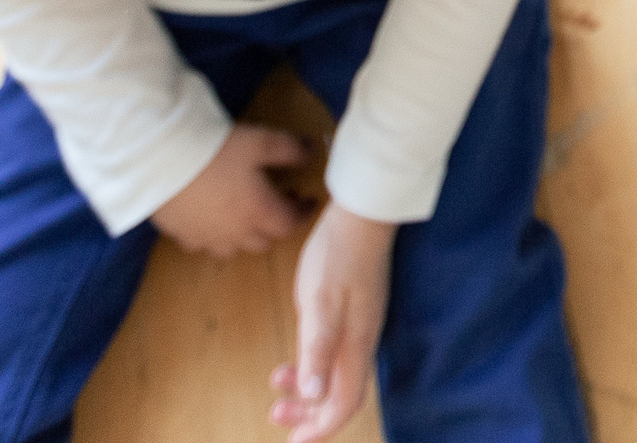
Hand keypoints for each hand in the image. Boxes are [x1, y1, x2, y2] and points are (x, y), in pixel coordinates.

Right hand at [149, 125, 310, 258]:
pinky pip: (203, 244)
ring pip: (233, 248)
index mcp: (260, 212)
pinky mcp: (180, 236)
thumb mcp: (261, 141)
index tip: (308, 201)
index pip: (291, 223)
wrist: (159, 160)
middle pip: (264, 241)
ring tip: (244, 214)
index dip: (303, 212)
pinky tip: (209, 218)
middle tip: (278, 203)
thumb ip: (291, 150)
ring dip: (245, 235)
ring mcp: (207, 238)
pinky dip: (213, 235)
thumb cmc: (217, 150)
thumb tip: (313, 153)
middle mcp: (236, 233)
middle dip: (276, 225)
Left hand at [270, 201, 395, 441]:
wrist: (360, 215)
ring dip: (307, 389)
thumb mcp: (320, 303)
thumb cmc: (338, 256)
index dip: (321, 428)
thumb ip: (318, 349)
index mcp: (355, 346)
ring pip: (335, 375)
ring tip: (277, 384)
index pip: (344, 404)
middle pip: (339, 395)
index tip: (294, 441)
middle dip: (309, 413)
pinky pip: (333, 354)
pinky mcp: (351, 312)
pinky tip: (293, 355)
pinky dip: (311, 365)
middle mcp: (361, 342)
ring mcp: (358, 327)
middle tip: (276, 412)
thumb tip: (315, 395)